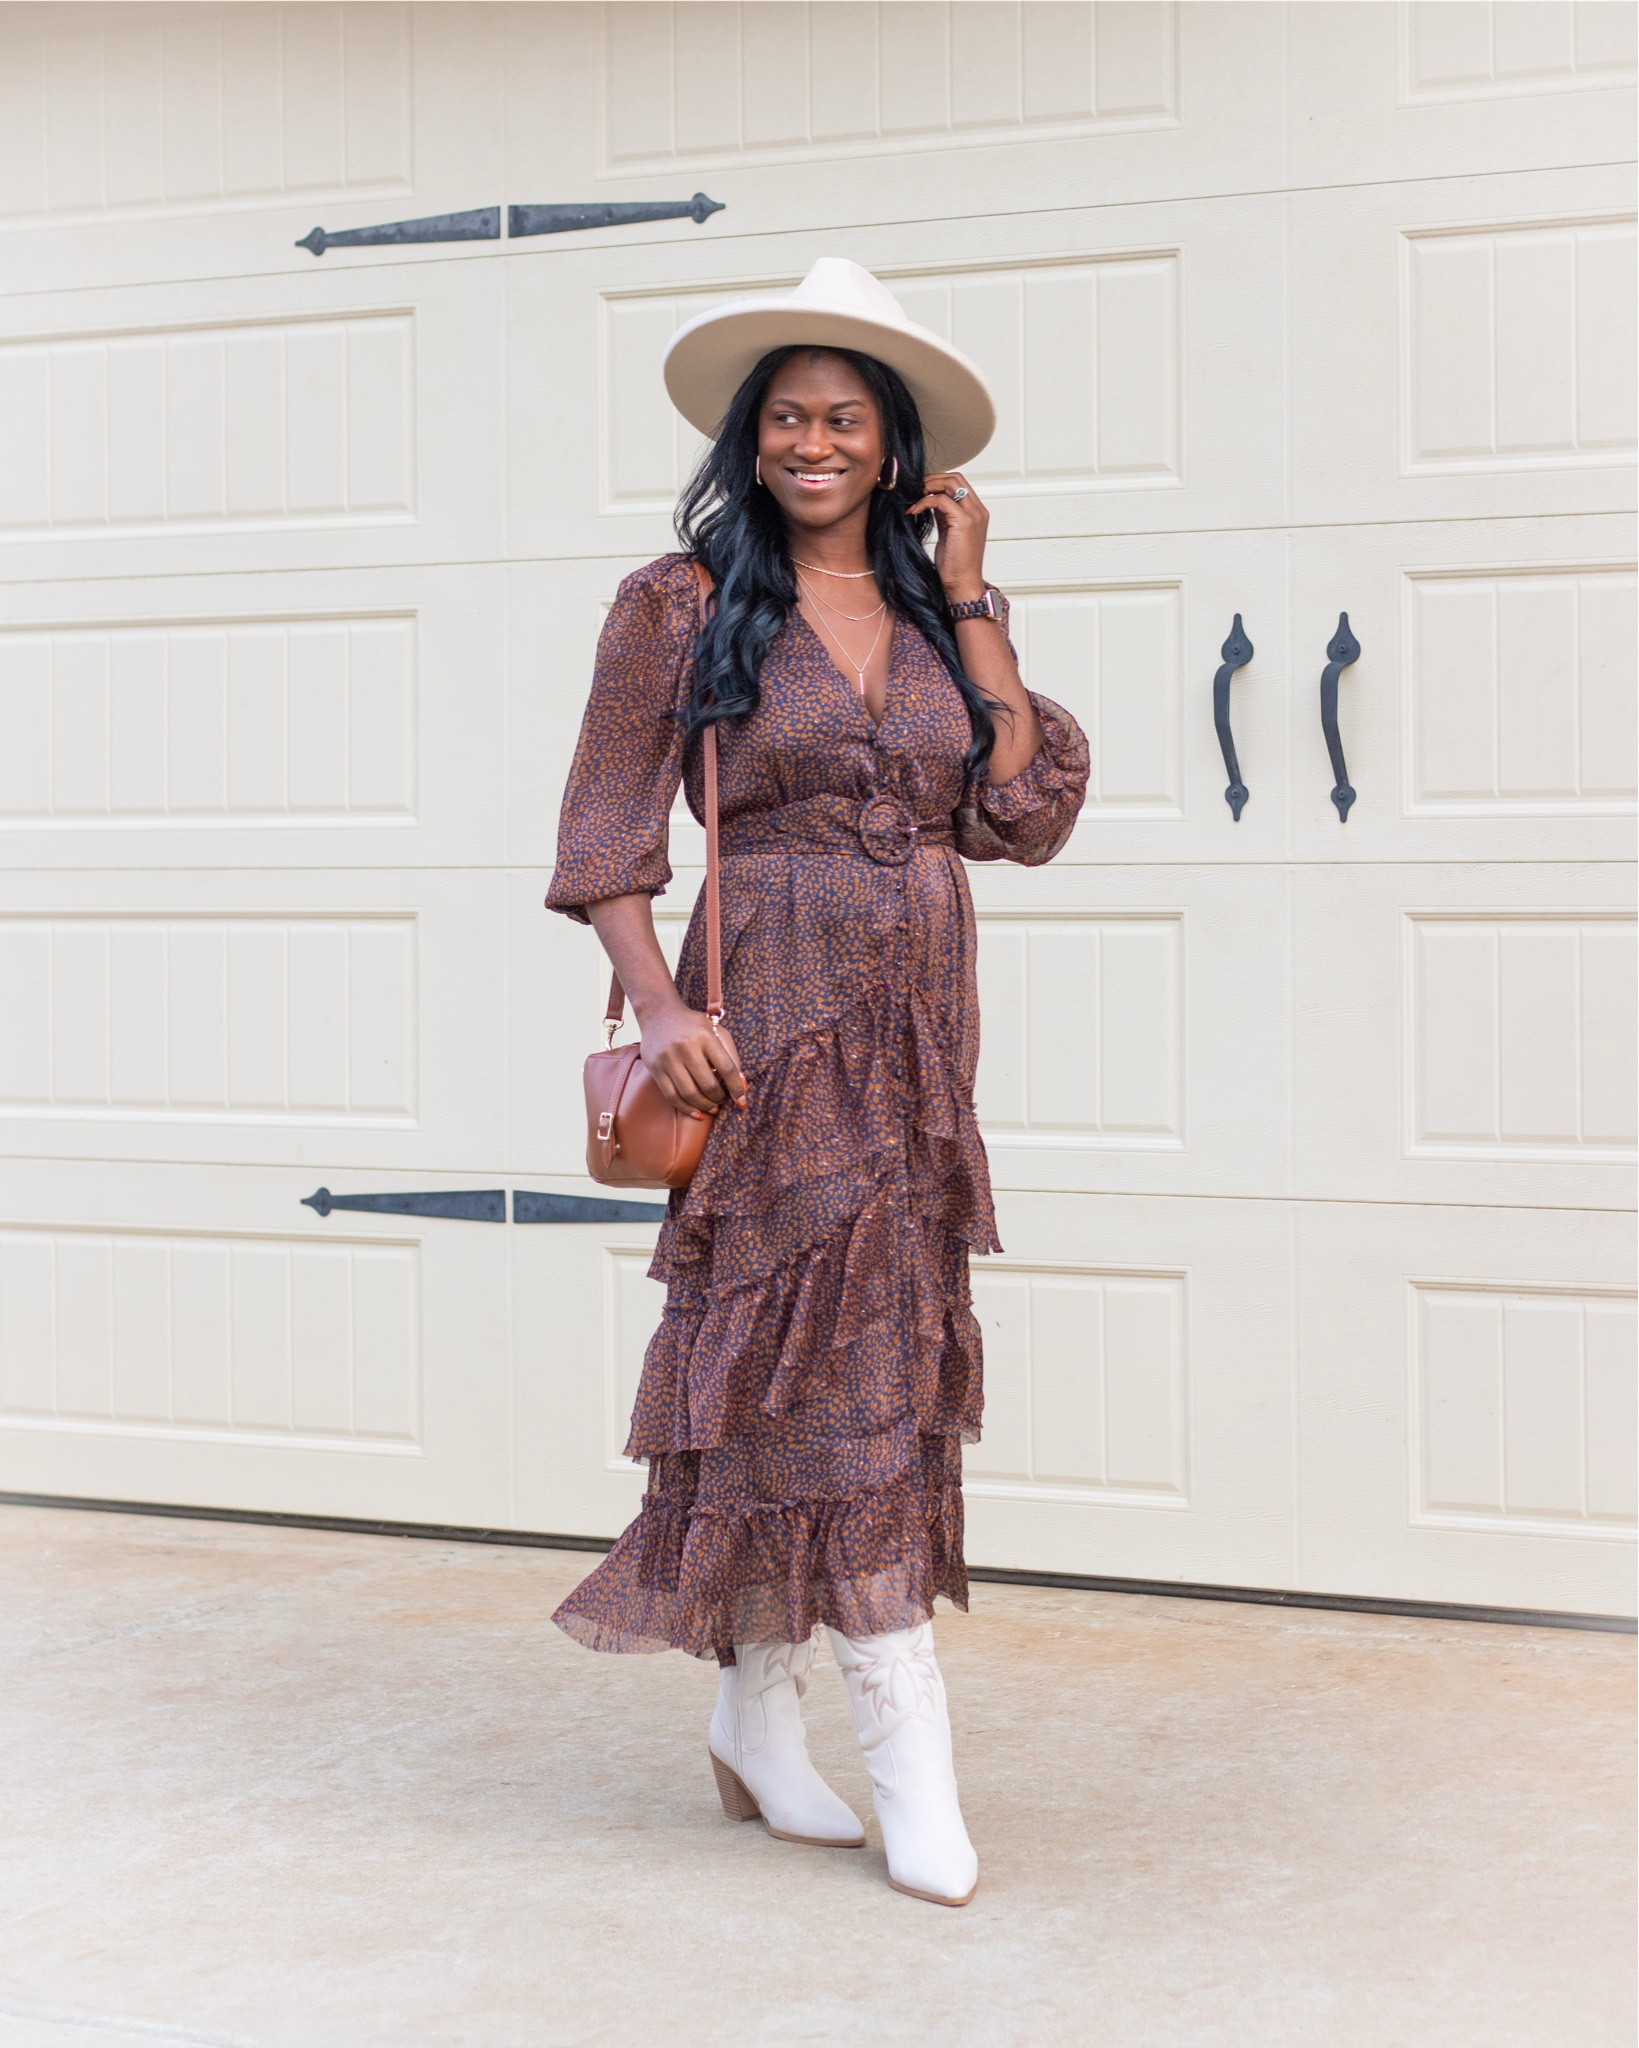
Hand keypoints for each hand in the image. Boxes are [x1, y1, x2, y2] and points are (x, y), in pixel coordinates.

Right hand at [638, 996, 747, 1116]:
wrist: (658, 1015)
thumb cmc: (693, 1026)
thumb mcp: (717, 1032)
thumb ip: (732, 1056)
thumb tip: (743, 1086)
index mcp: (705, 1036)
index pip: (727, 1068)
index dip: (737, 1088)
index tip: (742, 1101)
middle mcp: (686, 1047)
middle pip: (708, 1084)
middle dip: (719, 1098)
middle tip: (722, 1101)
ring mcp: (668, 1059)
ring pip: (689, 1094)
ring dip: (704, 1106)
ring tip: (712, 1108)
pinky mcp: (655, 1068)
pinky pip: (672, 1096)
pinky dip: (686, 1108)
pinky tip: (696, 1112)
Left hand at [904, 471, 987, 603]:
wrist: (962, 584)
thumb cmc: (955, 565)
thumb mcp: (949, 533)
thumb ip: (944, 515)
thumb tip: (930, 500)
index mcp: (976, 512)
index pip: (959, 483)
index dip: (938, 481)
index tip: (920, 489)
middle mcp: (978, 510)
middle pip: (956, 477)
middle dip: (932, 479)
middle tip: (914, 489)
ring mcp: (973, 514)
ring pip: (950, 483)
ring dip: (928, 486)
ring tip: (913, 497)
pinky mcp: (963, 521)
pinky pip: (940, 500)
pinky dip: (924, 501)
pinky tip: (913, 511)